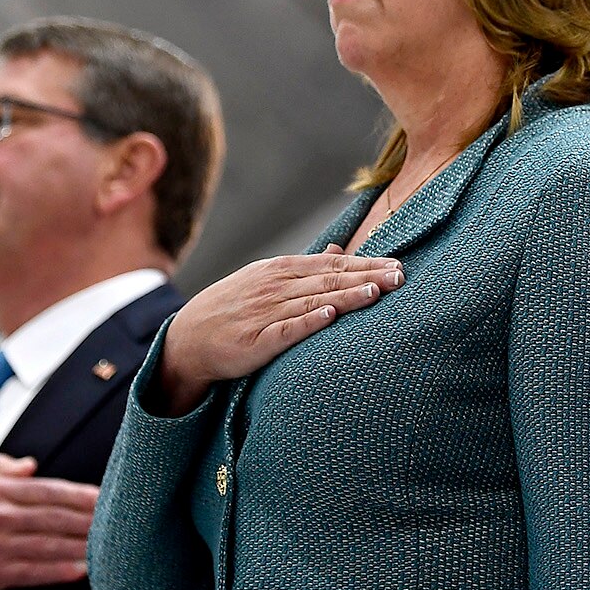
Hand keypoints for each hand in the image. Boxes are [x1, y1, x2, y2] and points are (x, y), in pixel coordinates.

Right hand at [0, 455, 96, 589]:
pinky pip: (32, 572)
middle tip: (119, 519)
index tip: (105, 497)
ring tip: (108, 545)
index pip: (47, 490)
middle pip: (53, 516)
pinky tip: (80, 569)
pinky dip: (57, 571)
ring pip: (47, 544)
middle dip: (88, 518)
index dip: (79, 495)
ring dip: (80, 545)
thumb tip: (31, 465)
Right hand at [155, 247, 402, 414]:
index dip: (366, 265)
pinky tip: (329, 315)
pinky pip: (286, 329)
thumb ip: (305, 266)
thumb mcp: (266, 278)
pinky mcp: (256, 341)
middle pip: (330, 280)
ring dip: (346, 296)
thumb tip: (337, 249)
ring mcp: (266, 312)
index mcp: (281, 270)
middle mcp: (276, 287)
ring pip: (313, 301)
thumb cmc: (233, 307)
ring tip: (377, 291)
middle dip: (367, 277)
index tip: (397, 265)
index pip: (333, 265)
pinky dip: (308, 321)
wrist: (188, 338)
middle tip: (401, 277)